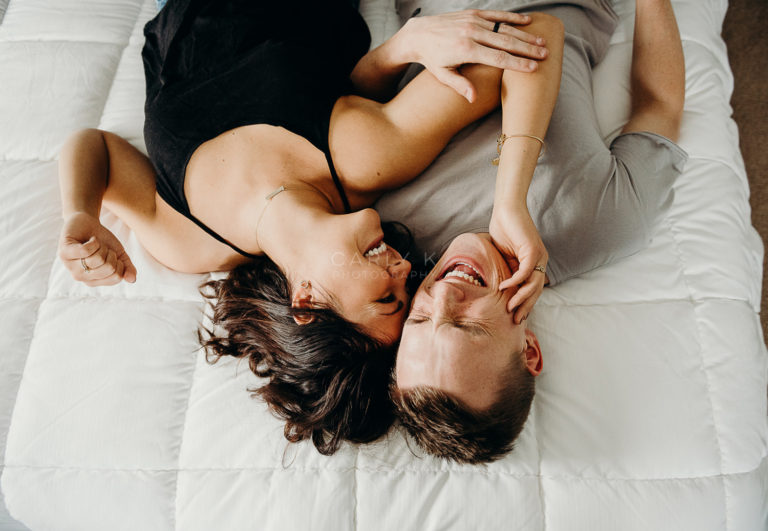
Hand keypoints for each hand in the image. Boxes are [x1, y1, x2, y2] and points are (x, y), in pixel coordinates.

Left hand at [58, 212, 136, 285]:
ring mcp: (70, 266)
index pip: (116, 277)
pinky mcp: (64, 253)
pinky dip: (93, 241)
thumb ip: (127, 267)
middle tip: (102, 249)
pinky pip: (85, 251)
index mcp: (94, 281)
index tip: (111, 256)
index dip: (120, 263)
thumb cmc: (103, 240)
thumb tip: (132, 280)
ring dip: (101, 247)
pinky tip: (89, 240)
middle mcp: (81, 277)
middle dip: (110, 253)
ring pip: (96, 260)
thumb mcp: (119, 254)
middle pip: (108, 268)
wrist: (87, 223)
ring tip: (94, 244)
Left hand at [399, 10, 548, 101]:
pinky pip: (496, 15)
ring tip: (542, 42)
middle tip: (545, 55)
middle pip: (506, 43)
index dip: (517, 63)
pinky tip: (527, 22)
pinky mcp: (472, 13)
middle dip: (527, 49)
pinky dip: (512, 18)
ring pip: (504, 28)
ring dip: (524, 35)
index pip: (497, 58)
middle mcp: (471, 33)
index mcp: (466, 50)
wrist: (418, 34)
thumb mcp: (442, 75)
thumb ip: (460, 85)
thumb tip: (474, 99)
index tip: (533, 68)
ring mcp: (472, 21)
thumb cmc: (431, 59)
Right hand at [489, 207, 547, 322]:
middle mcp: (541, 262)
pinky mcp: (533, 251)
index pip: (533, 289)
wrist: (507, 210)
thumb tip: (503, 287)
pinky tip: (503, 288)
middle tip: (515, 320)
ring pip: (533, 285)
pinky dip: (514, 282)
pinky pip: (524, 272)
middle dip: (526, 306)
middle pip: (536, 291)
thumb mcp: (505, 256)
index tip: (516, 316)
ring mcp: (538, 257)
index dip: (526, 303)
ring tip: (510, 308)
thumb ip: (507, 270)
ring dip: (521, 298)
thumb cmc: (504, 229)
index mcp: (535, 264)